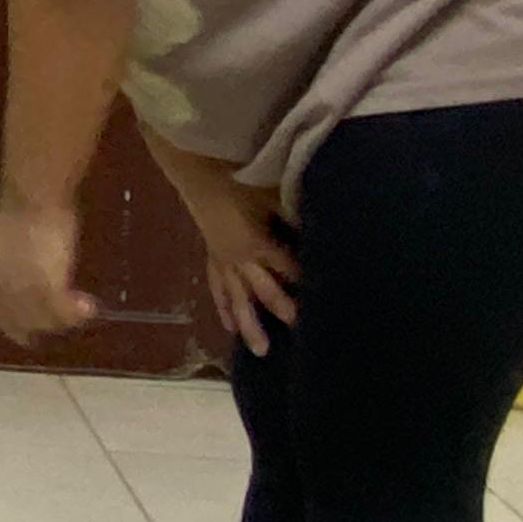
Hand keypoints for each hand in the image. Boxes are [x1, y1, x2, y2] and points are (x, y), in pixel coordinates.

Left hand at [0, 200, 97, 347]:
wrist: (34, 194)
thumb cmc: (27, 204)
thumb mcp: (12, 234)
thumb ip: (15, 254)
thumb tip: (26, 259)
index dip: (10, 322)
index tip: (24, 332)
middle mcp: (3, 283)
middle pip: (16, 318)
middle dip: (35, 327)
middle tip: (56, 331)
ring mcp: (24, 285)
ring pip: (40, 317)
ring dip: (60, 321)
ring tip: (81, 316)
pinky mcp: (47, 283)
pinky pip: (60, 308)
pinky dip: (74, 313)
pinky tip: (90, 308)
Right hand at [163, 158, 301, 355]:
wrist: (196, 172)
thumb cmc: (237, 180)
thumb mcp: (272, 195)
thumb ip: (293, 216)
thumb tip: (320, 232)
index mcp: (257, 244)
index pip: (288, 270)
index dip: (306, 284)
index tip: (326, 302)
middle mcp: (240, 260)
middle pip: (264, 292)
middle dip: (283, 312)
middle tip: (300, 334)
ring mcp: (223, 261)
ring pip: (237, 299)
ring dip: (249, 325)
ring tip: (260, 349)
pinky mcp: (212, 257)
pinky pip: (218, 287)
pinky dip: (223, 306)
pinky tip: (228, 324)